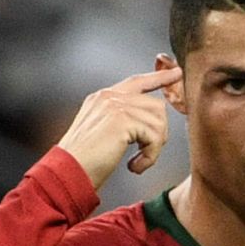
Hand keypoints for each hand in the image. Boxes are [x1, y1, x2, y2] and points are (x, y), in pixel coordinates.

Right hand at [55, 67, 180, 188]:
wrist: (67, 172)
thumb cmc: (84, 161)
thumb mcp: (103, 132)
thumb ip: (122, 118)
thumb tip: (151, 117)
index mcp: (102, 98)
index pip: (136, 82)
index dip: (158, 78)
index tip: (177, 73)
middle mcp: (108, 97)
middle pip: (156, 105)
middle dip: (159, 132)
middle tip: (145, 153)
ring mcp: (114, 106)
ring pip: (158, 121)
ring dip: (153, 147)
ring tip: (137, 161)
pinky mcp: (121, 121)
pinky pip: (154, 137)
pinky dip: (150, 156)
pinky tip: (135, 166)